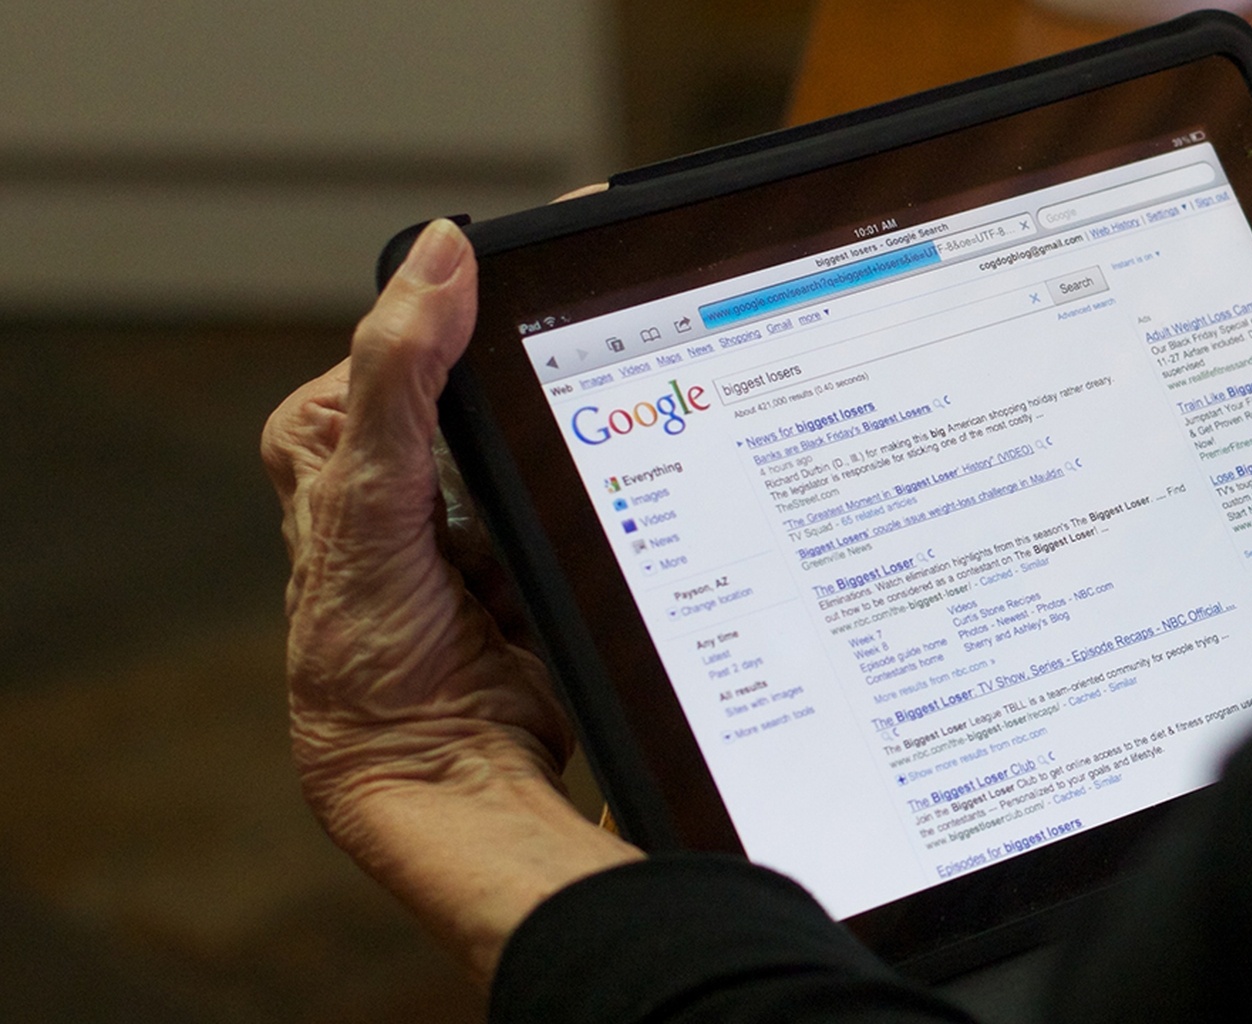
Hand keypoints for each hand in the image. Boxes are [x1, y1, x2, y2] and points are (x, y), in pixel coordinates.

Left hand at [262, 217, 639, 979]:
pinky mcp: (532, 551)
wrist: (441, 775)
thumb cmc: (366, 654)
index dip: (487, 284)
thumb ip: (401, 375)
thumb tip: (443, 254)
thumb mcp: (371, 496)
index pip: (417, 322)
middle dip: (554, 353)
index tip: (573, 238)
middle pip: (490, 369)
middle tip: (628, 317)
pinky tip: (653, 461)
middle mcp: (401, 464)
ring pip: (545, 424)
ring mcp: (472, 510)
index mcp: (337, 431)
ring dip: (592, 416)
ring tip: (644, 395)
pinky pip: (579, 485)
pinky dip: (614, 477)